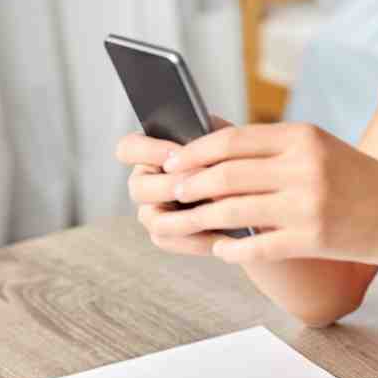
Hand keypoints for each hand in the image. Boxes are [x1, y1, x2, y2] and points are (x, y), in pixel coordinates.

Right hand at [115, 114, 233, 255]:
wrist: (249, 192)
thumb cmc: (232, 159)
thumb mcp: (223, 140)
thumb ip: (207, 136)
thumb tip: (200, 145)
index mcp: (150, 154)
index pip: (128, 148)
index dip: (146, 150)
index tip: (175, 152)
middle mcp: (145, 182)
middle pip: (139, 187)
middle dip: (172, 184)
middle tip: (203, 182)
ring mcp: (151, 211)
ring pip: (152, 218)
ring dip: (183, 215)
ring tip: (214, 212)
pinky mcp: (165, 236)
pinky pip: (170, 241)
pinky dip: (195, 240)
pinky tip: (220, 237)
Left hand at [149, 121, 377, 267]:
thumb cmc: (354, 180)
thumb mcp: (318, 148)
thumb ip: (273, 148)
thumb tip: (212, 153)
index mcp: (302, 137)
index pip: (233, 140)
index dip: (195, 152)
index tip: (173, 161)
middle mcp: (303, 166)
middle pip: (226, 174)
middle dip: (190, 185)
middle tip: (171, 193)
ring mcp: (308, 204)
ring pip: (232, 210)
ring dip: (197, 219)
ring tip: (179, 223)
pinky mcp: (312, 238)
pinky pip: (256, 245)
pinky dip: (230, 248)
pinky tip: (220, 249)